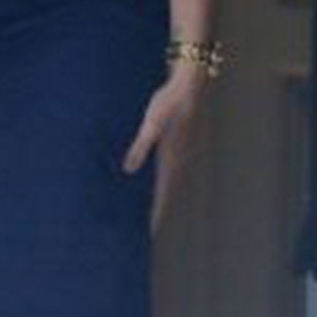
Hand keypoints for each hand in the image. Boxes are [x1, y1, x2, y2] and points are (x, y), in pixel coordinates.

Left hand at [124, 61, 207, 231]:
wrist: (189, 84)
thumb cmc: (168, 101)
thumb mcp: (151, 123)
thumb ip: (140, 147)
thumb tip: (127, 170)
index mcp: (171, 157)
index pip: (163, 192)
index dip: (157, 212)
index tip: (151, 232)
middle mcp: (179, 158)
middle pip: (168, 191)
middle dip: (160, 209)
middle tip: (150, 229)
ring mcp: (181, 151)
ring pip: (171, 180)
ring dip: (163, 195)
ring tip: (154, 211)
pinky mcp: (179, 143)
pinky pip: (171, 168)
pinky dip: (164, 180)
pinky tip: (158, 179)